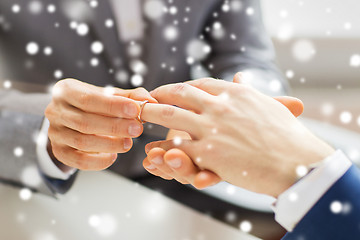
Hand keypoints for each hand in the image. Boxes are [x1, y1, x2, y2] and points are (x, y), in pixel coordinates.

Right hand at [45, 79, 156, 170]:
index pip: (89, 99)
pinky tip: (113, 156)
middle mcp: (56, 111)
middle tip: (137, 130)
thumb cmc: (94, 104)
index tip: (135, 110)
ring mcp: (55, 133)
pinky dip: (97, 161)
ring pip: (82, 142)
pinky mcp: (59, 151)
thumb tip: (151, 101)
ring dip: (109, 144)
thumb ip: (130, 97)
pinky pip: (78, 161)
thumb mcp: (108, 95)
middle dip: (115, 127)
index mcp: (66, 91)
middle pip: (85, 122)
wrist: (71, 117)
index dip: (113, 106)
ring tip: (128, 143)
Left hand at [142, 94, 303, 188]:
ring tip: (138, 113)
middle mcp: (221, 106)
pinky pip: (178, 147)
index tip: (169, 90)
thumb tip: (241, 76)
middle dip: (159, 94)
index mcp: (235, 93)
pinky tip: (153, 147)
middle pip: (180, 93)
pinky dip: (163, 146)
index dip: (180, 87)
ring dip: (151, 112)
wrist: (298, 163)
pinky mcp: (209, 152)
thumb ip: (249, 90)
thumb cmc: (287, 135)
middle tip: (144, 97)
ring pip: (171, 116)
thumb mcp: (267, 105)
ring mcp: (212, 128)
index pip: (200, 84)